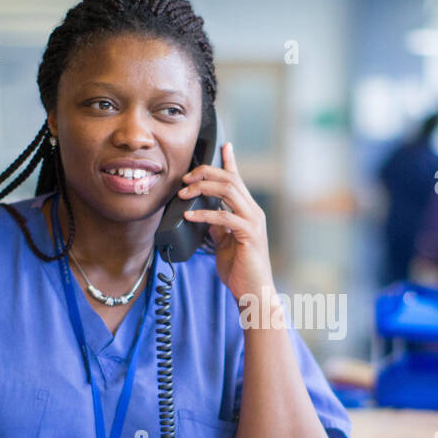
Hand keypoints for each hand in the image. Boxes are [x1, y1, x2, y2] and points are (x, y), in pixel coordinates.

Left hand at [178, 143, 274, 300]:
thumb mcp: (225, 243)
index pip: (238, 180)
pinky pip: (224, 217)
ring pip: (229, 191)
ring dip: (203, 188)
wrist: (254, 293)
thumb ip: (217, 225)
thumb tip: (203, 212)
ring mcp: (253, 222)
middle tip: (184, 179)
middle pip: (230, 179)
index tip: (223, 145)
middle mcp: (253, 212)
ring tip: (183, 194)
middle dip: (205, 173)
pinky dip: (204, 213)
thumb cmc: (241, 270)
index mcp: (248, 212)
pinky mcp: (249, 235)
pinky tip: (190, 214)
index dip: (230, 161)